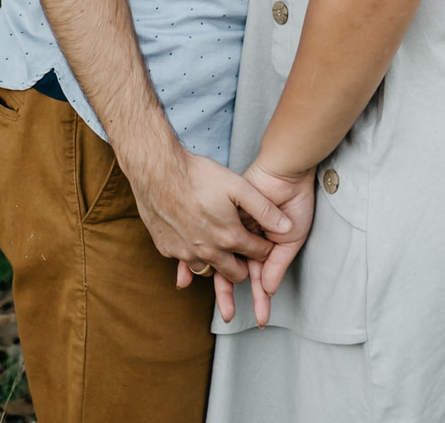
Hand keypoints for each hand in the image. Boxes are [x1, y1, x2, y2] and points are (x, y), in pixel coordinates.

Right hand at [131, 147, 291, 283]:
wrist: (158, 171)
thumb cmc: (198, 175)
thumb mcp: (238, 186)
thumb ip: (264, 209)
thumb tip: (287, 226)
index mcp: (229, 238)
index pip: (257, 254)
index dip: (265, 247)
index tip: (267, 241)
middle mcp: (208, 253)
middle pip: (235, 273)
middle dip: (245, 265)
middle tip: (247, 253)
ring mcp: (185, 254)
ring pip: (209, 270)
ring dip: (218, 263)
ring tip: (222, 249)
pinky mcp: (167, 250)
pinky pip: (186, 262)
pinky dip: (193, 256)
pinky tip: (195, 240)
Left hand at [202, 162, 315, 326]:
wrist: (285, 172)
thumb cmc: (294, 202)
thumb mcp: (291, 237)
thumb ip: (277, 263)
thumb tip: (267, 289)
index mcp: (265, 246)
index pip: (260, 277)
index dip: (261, 298)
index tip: (262, 318)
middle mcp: (247, 240)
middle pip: (236, 272)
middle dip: (232, 295)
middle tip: (229, 316)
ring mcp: (235, 229)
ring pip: (222, 260)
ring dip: (220, 283)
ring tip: (219, 304)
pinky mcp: (224, 217)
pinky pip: (210, 239)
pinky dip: (202, 255)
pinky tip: (195, 272)